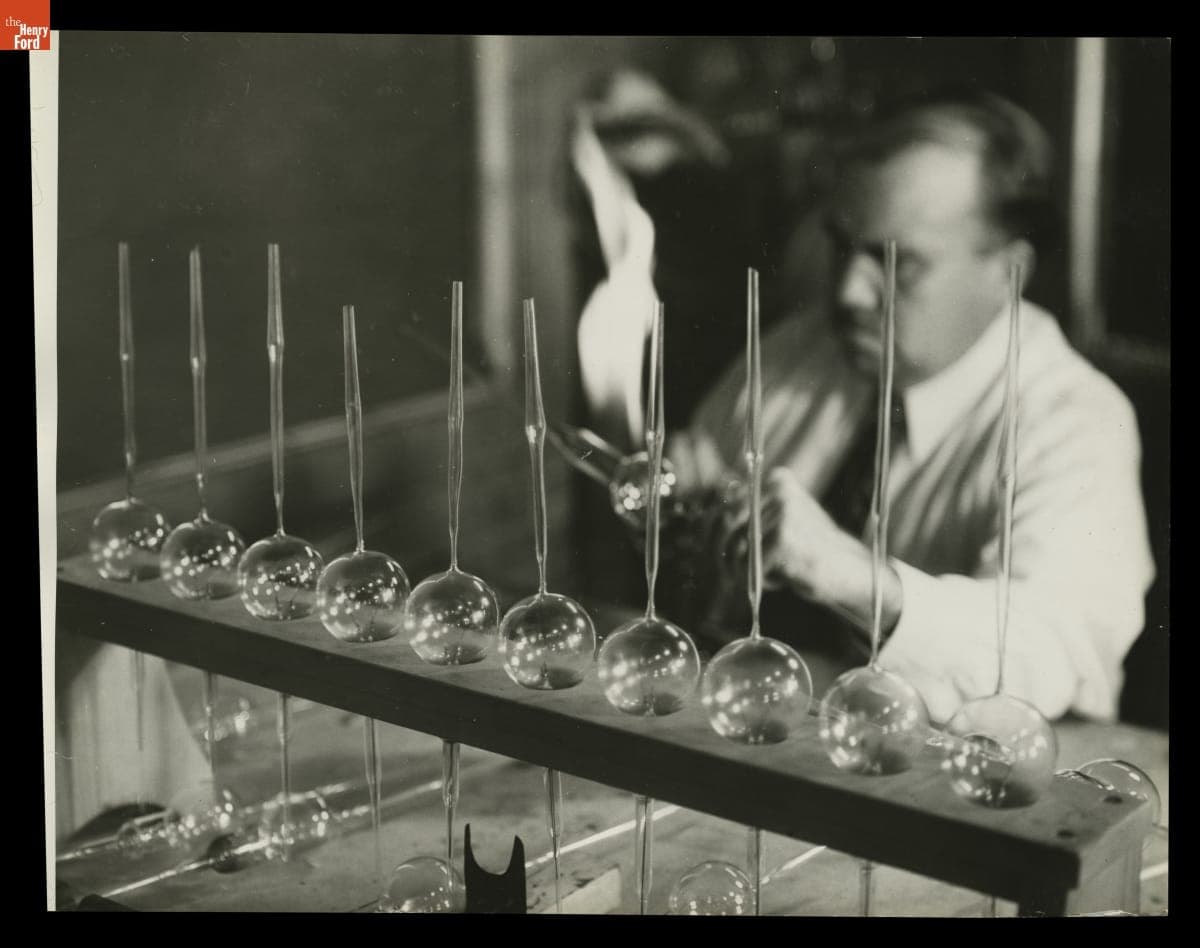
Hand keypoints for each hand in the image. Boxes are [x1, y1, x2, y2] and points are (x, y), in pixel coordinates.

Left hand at [717, 468, 901, 635]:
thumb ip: (748, 516)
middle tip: (727, 573)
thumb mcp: (779, 522)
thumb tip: (704, 523)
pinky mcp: (783, 537)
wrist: (850, 570)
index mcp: (776, 480)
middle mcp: (778, 489)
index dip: (710, 530)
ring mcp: (782, 511)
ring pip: (737, 546)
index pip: (726, 502)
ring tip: (769, 576)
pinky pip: (752, 564)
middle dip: (721, 551)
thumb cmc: (809, 549)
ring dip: (745, 569)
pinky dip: (763, 579)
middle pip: (725, 522)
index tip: (709, 551)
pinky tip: (784, 580)